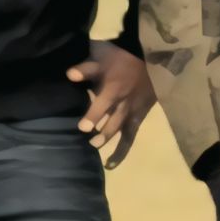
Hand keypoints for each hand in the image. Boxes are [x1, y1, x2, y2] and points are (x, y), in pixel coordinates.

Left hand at [68, 44, 155, 167]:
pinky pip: (131, 136)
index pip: (102, 106)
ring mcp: (134, 112)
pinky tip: (112, 163)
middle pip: (113, 123)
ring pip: (123, 132)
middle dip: (102, 134)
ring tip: (98, 153)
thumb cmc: (122, 57)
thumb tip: (69, 75)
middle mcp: (125, 104)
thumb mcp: (102, 58)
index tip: (83, 128)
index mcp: (115, 90)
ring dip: (111, 142)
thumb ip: (86, 69)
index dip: (93, 116)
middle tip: (90, 143)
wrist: (150, 57)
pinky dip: (123, 150)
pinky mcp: (140, 116)